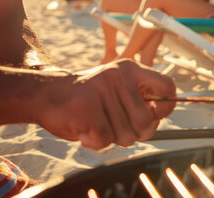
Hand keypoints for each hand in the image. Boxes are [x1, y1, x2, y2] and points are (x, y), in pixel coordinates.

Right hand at [34, 59, 175, 149]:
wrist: (45, 94)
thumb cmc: (87, 99)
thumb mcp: (117, 89)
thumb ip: (138, 100)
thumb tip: (155, 121)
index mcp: (131, 69)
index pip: (167, 86)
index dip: (166, 108)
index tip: (154, 116)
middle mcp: (119, 76)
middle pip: (146, 122)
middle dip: (135, 134)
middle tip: (118, 129)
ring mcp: (102, 90)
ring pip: (126, 134)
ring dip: (112, 139)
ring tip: (97, 125)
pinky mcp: (87, 107)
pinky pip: (105, 139)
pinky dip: (95, 143)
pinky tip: (85, 132)